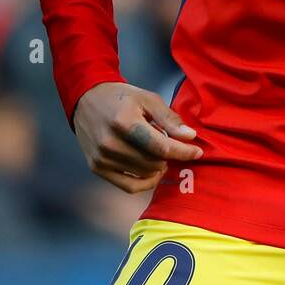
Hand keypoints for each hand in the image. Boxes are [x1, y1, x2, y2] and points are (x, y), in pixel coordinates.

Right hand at [72, 82, 201, 193]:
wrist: (86, 100)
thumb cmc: (120, 98)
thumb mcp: (147, 99)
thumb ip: (169, 118)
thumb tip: (190, 136)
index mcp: (124, 122)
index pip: (160, 146)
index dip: (182, 151)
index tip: (197, 152)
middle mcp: (111, 144)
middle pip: (153, 162)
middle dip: (169, 155)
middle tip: (169, 144)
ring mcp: (102, 158)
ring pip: (144, 174)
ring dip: (158, 166)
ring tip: (157, 151)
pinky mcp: (97, 168)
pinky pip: (129, 187)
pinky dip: (146, 182)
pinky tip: (152, 171)